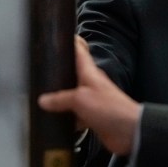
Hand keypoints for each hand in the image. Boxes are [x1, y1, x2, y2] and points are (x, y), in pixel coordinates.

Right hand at [38, 35, 139, 155]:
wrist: (129, 131)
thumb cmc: (110, 108)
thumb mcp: (81, 99)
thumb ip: (60, 98)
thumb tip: (43, 100)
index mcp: (90, 74)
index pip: (80, 52)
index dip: (71, 42)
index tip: (59, 35)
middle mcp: (90, 85)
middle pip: (72, 74)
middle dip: (58, 72)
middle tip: (39, 70)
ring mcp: (91, 102)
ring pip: (70, 97)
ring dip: (58, 99)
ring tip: (38, 98)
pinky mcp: (91, 118)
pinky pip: (74, 116)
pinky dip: (65, 118)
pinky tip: (52, 121)